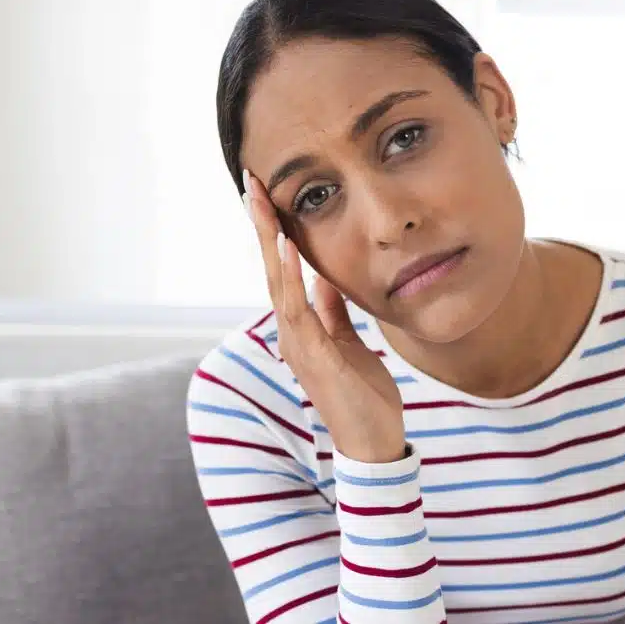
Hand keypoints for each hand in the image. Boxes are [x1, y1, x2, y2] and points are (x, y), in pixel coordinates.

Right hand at [242, 172, 405, 462]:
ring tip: (263, 203)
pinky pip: (298, 311)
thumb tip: (325, 276)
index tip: (267, 194)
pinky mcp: (313, 358)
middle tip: (252, 182)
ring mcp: (298, 345)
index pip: (282, 270)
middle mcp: (292, 333)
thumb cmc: (361, 396)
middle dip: (263, 225)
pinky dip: (292, 277)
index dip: (274, 232)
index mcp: (301, 327)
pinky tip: (290, 248)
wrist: (372, 443)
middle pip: (272, 269)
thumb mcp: (350, 341)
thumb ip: (333, 310)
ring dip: (271, 242)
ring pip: (278, 283)